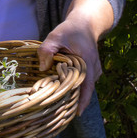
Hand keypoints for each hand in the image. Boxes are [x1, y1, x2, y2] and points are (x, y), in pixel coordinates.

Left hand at [38, 0, 115, 118]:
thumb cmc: (70, 30)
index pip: (87, 86)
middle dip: (74, 101)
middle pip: (85, 90)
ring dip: (74, 95)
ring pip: (85, 88)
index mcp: (88, 62)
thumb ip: (47, 50)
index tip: (76, 114)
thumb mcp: (55, 36)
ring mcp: (94, 71)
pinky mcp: (91, 71)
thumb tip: (42, 68)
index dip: (82, 101)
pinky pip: (84, 84)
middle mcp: (95, 70)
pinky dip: (75, 89)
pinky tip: (63, 94)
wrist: (85, 23)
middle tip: (61, 114)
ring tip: (60, 106)